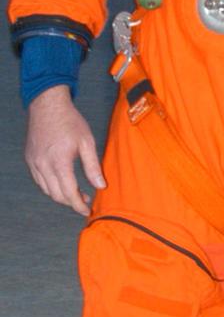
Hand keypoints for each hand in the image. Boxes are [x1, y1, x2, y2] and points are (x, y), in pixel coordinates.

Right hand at [25, 86, 104, 216]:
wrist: (47, 106)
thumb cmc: (70, 121)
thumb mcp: (87, 142)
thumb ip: (93, 166)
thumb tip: (101, 186)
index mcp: (59, 162)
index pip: (69, 193)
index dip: (79, 205)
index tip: (87, 211)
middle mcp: (43, 165)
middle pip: (56, 195)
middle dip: (71, 202)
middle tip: (85, 202)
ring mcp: (33, 163)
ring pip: (46, 190)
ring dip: (61, 196)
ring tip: (77, 193)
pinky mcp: (29, 160)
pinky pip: (39, 181)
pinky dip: (51, 187)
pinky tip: (62, 182)